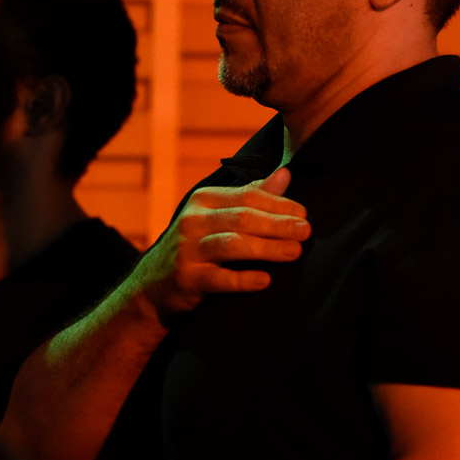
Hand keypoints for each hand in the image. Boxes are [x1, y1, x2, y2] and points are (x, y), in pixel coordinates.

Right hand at [134, 166, 309, 325]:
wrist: (154, 285)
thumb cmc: (197, 247)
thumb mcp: (218, 216)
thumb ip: (252, 196)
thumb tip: (286, 173)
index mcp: (204, 200)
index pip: (248, 196)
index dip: (279, 204)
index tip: (304, 214)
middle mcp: (193, 220)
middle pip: (243, 218)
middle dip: (277, 224)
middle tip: (306, 231)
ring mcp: (187, 250)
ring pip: (232, 245)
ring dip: (267, 248)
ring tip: (294, 252)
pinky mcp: (186, 279)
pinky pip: (218, 279)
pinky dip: (243, 279)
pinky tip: (265, 280)